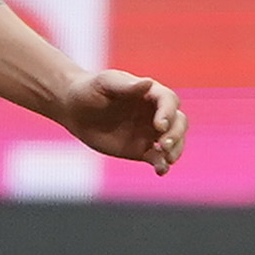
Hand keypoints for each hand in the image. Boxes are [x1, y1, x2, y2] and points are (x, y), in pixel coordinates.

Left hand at [60, 69, 184, 174]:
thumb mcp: (104, 83)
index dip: (168, 112)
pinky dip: (163, 165)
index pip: (169, 101)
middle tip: (164, 144)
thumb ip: (125, 86)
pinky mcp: (142, 150)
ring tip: (167, 159)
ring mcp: (150, 132)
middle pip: (179, 122)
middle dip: (176, 133)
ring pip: (175, 141)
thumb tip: (147, 83)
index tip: (159, 125)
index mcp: (150, 93)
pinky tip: (161, 171)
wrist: (75, 110)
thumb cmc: (90, 90)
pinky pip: (158, 158)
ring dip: (176, 150)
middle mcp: (155, 112)